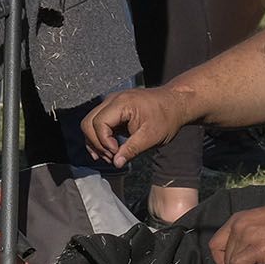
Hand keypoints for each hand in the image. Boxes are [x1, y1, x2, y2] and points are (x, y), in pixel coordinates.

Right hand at [83, 86, 204, 165]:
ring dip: (96, 142)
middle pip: (88, 123)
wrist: (176, 103)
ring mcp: (112, 103)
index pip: (98, 124)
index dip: (104, 142)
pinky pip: (98, 123)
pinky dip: (100, 137)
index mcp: (121, 103)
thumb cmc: (167, 116)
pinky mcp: (114, 109)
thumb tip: (116, 163)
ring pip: (90, 123)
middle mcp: (112, 100)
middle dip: (96, 143)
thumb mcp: (152, 136)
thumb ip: (132, 150)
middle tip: (112, 157)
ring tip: (111, 156)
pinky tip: (109, 150)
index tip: (116, 153)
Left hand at [210, 197, 264, 263]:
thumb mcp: (259, 221)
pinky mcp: (256, 248)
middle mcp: (238, 227)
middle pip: (222, 256)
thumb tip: (237, 256)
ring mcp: (246, 237)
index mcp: (237, 219)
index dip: (219, 259)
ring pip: (230, 263)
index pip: (215, 244)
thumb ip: (246, 234)